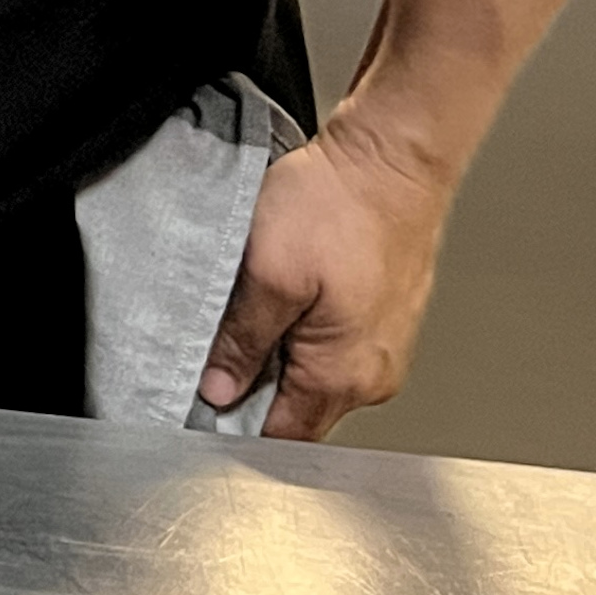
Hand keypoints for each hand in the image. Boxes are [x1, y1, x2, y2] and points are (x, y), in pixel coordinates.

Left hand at [195, 116, 457, 440]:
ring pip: (313, 375)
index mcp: (344, 376)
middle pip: (298, 410)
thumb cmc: (341, 205)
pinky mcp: (384, 319)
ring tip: (263, 303)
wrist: (393, 157)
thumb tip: (220, 390)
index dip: (235, 422)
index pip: (281, 437)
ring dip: (280, 351)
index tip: (202, 395)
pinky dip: (304, 327)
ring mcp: (384, 348)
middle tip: (226, 336)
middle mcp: (374, 374)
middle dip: (256, 384)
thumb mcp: (268, 272)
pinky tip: (291, 291)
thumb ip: (242, 341)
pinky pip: (333, 346)